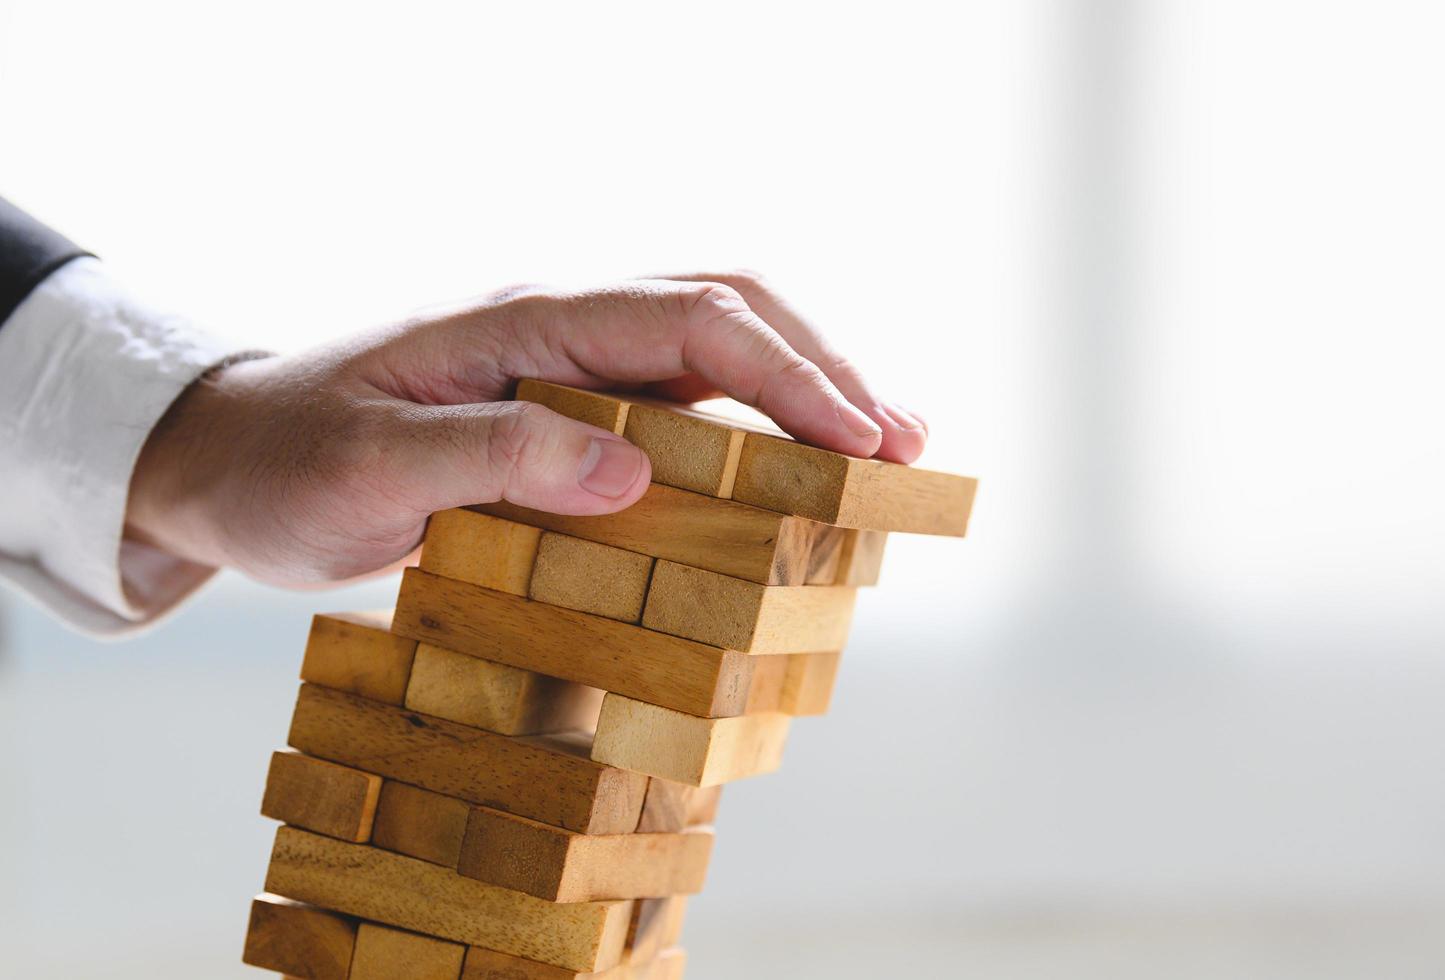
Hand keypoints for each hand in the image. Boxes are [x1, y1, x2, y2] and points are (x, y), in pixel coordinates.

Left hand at [125, 273, 928, 584]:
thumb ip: (492, 457)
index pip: (690, 320)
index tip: (862, 440)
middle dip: (825, 369)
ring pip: (716, 342)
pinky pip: (681, 392)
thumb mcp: (369, 471)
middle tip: (902, 444)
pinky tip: (787, 466)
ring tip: (880, 448)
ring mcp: (567, 359)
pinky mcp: (565, 401)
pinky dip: (752, 421)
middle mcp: (560, 325)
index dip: (790, 375)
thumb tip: (632, 469)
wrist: (229, 462)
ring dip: (803, 385)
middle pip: (727, 307)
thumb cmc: (289, 467)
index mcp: (523, 324)